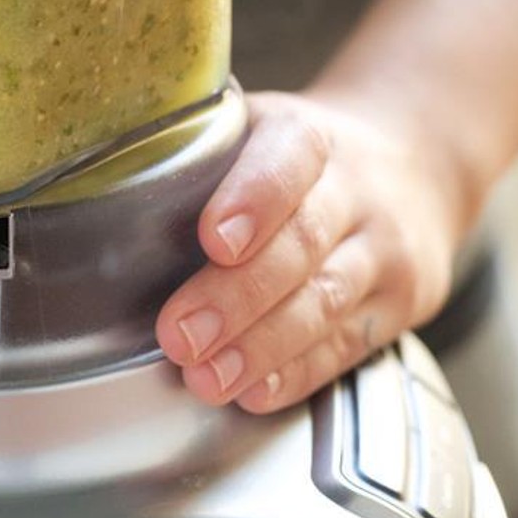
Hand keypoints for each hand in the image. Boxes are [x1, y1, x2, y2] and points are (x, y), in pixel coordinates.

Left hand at [156, 91, 463, 411]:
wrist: (415, 165)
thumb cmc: (299, 156)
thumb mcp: (257, 126)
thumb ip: (196, 152)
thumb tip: (102, 179)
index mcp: (308, 134)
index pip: (287, 158)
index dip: (253, 198)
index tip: (212, 239)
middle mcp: (355, 189)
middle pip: (301, 244)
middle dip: (236, 297)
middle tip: (180, 334)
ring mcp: (383, 250)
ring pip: (325, 301)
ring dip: (261, 348)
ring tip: (206, 377)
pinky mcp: (400, 305)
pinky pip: (347, 345)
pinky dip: (297, 373)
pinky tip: (254, 391)